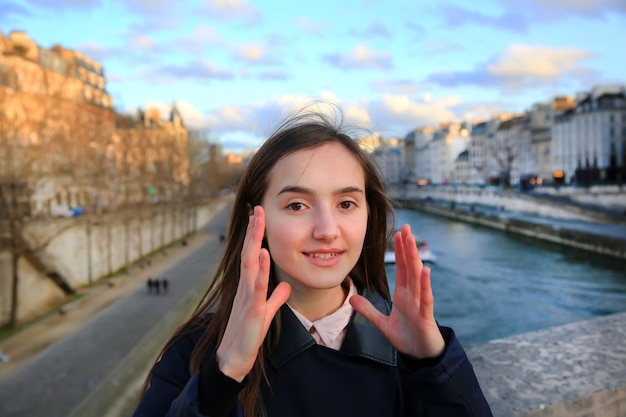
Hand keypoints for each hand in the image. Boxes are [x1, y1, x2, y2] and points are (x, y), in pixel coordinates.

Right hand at [216, 206, 290, 380]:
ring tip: (258, 221)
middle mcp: (245, 286)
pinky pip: (257, 286)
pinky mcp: (252, 309)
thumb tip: (285, 286)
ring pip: (250, 263)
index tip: (259, 217)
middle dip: (254, 230)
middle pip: (249, 252)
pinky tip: (263, 253)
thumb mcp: (266, 312)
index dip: (256, 236)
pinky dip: (261, 268)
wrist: (234, 359)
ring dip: (255, 241)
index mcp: (249, 286)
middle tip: (257, 208)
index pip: (252, 255)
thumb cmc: (248, 335)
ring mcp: (247, 296)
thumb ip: (275, 298)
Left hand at [350, 224, 443, 358]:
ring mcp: (420, 303)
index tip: (398, 234)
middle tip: (406, 228)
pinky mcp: (425, 315)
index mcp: (404, 294)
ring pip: (418, 277)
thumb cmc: (407, 337)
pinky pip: (426, 298)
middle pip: (410, 267)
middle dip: (408, 247)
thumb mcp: (382, 323)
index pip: (401, 268)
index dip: (399, 251)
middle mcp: (413, 295)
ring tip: (413, 241)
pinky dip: (425, 284)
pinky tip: (425, 270)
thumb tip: (352, 299)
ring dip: (415, 259)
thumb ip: (368, 311)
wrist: (421, 356)